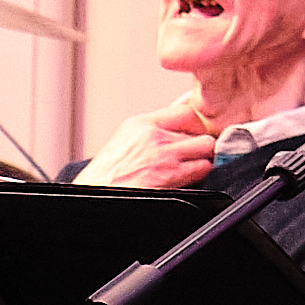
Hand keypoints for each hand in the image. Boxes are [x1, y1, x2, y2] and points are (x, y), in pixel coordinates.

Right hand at [80, 95, 222, 191]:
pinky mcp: (171, 176)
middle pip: (199, 129)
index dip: (196, 122)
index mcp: (141, 124)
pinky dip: (200, 173)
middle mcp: (154, 137)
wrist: (98, 193)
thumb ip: (151, 130)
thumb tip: (175, 127)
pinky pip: (202, 169)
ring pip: (206, 148)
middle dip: (200, 142)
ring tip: (191, 164)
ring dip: (203, 158)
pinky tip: (188, 176)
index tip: (197, 130)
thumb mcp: (126, 140)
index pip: (184, 110)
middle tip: (195, 151)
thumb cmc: (107, 174)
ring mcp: (164, 157)